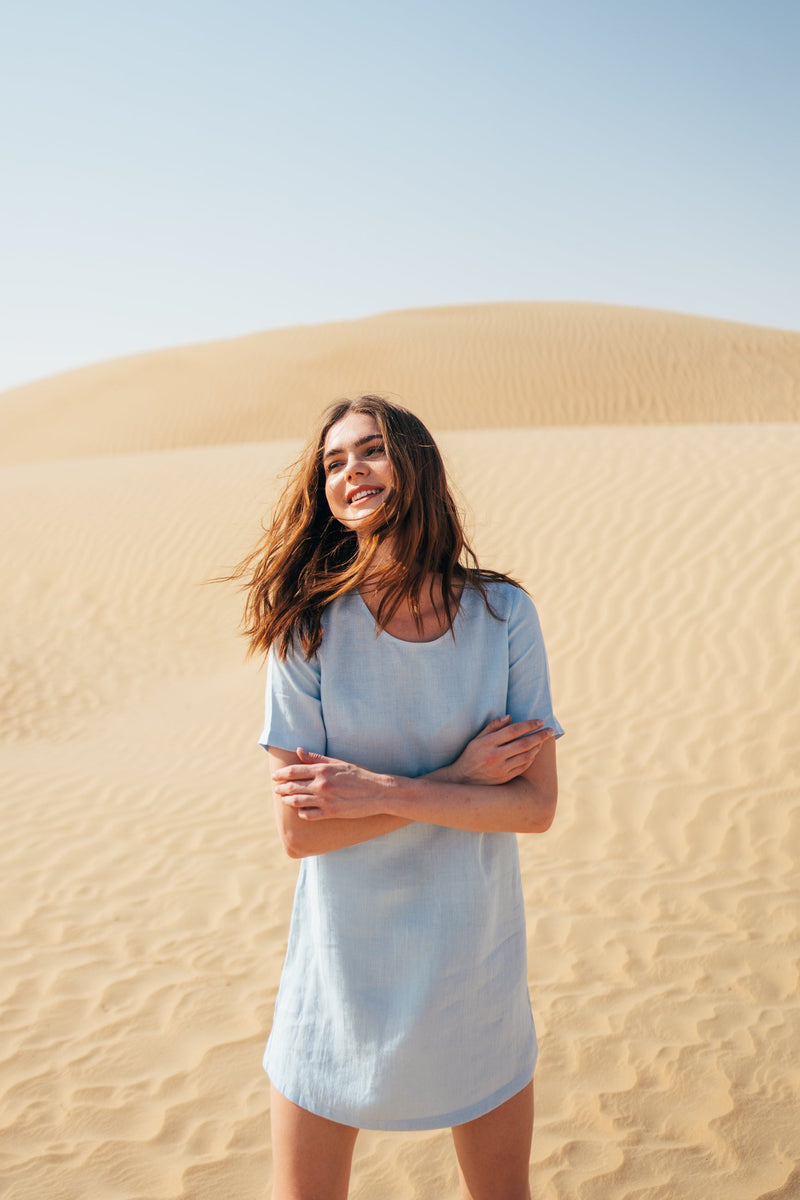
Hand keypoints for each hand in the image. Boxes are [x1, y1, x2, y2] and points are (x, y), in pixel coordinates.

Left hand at [271, 749, 390, 820]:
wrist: (377, 792)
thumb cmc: (358, 775)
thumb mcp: (338, 762)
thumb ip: (316, 758)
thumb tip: (298, 750)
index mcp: (322, 770)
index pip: (294, 771)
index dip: (281, 774)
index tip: (275, 776)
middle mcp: (321, 784)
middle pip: (292, 786)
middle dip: (281, 788)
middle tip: (275, 789)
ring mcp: (325, 799)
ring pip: (297, 801)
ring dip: (287, 800)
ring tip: (283, 799)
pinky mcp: (330, 812)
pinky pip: (308, 814)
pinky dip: (301, 812)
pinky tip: (300, 810)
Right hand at [446, 715, 553, 784]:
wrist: (463, 780)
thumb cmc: (470, 756)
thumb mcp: (476, 739)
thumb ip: (492, 727)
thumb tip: (509, 717)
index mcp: (487, 743)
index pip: (513, 731)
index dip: (529, 725)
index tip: (540, 721)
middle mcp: (495, 756)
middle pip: (523, 743)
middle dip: (540, 735)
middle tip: (550, 730)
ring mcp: (501, 769)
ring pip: (526, 756)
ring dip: (537, 747)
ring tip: (543, 740)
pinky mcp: (505, 778)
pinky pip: (523, 767)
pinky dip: (531, 758)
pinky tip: (534, 752)